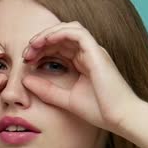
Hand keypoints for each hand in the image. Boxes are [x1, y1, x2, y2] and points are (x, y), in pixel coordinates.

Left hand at [19, 22, 142, 135]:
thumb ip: (47, 90)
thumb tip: (25, 80)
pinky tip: (45, 42)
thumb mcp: (66, 99)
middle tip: (26, 54)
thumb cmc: (100, 111)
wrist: (121, 118)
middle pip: (61, 35)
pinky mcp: (97, 52)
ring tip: (33, 45)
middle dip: (41, 41)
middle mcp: (89, 53)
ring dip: (48, 34)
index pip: (59, 46)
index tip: (26, 61)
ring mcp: (94, 51)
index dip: (41, 49)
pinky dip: (59, 33)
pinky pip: (76, 32)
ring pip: (68, 29)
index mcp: (83, 62)